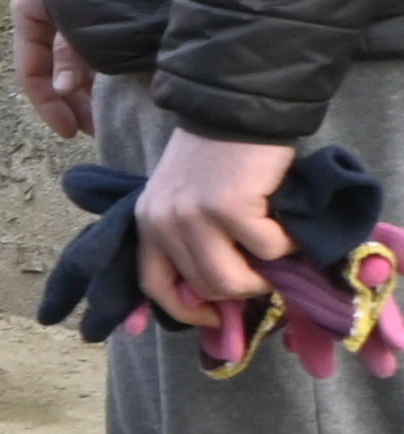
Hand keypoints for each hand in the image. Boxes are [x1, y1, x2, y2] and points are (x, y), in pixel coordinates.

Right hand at [8, 0, 100, 143]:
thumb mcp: (75, 8)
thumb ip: (70, 50)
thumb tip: (63, 90)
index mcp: (30, 15)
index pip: (30, 72)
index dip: (48, 106)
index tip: (71, 132)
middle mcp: (49, 19)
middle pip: (53, 72)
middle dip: (71, 103)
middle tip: (94, 129)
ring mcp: (73, 17)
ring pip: (75, 64)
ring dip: (88, 91)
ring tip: (107, 113)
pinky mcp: (99, 12)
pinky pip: (95, 50)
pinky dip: (104, 71)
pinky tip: (119, 86)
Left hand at [136, 125, 298, 333]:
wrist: (234, 115)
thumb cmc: (214, 158)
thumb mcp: (182, 199)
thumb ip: (186, 238)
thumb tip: (212, 293)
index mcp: (147, 223)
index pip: (153, 285)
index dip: (183, 311)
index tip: (211, 319)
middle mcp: (163, 223)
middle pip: (204, 287)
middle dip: (240, 288)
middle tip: (263, 270)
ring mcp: (195, 216)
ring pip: (232, 280)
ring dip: (264, 274)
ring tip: (276, 252)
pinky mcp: (230, 208)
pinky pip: (267, 249)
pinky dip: (286, 244)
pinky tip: (286, 224)